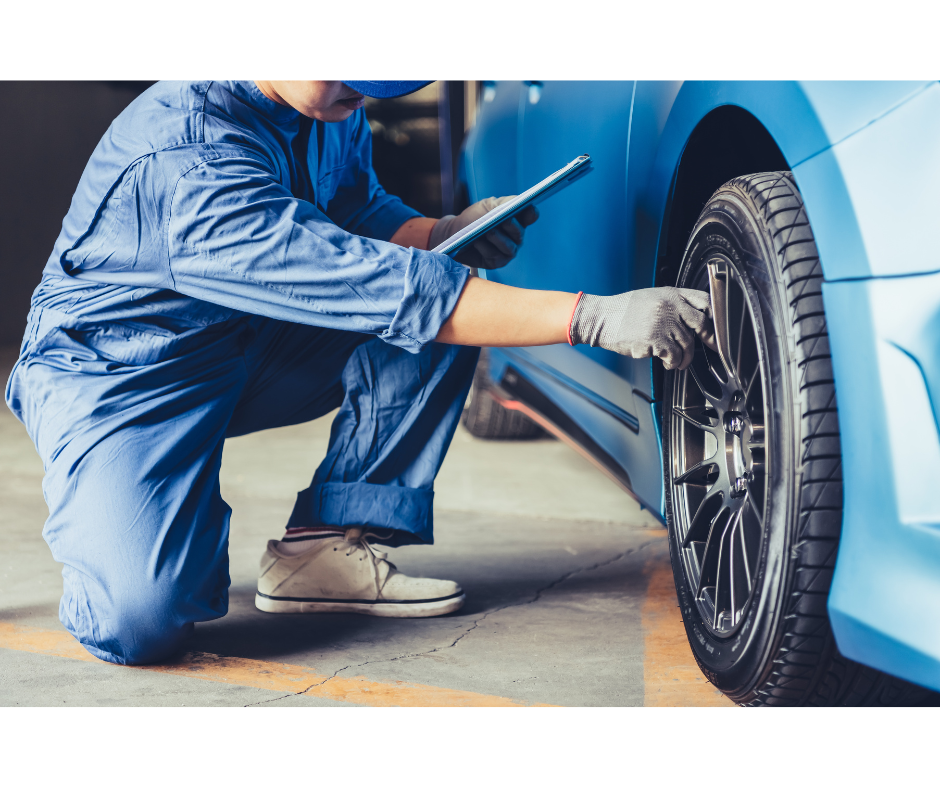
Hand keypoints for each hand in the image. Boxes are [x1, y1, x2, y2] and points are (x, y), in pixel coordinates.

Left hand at [428, 196, 539, 269]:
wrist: (455, 232)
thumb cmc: (474, 218)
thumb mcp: (488, 206)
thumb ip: (504, 203)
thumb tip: (519, 201)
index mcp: (517, 220)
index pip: (530, 215)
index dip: (531, 212)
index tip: (528, 207)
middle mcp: (515, 237)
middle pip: (519, 233)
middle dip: (512, 226)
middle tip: (506, 220)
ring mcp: (506, 251)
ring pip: (508, 247)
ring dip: (498, 239)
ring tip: (488, 232)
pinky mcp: (495, 262)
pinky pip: (493, 256)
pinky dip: (485, 248)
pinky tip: (477, 242)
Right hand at [568, 287, 715, 369]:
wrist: (601, 318)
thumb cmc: (623, 311)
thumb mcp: (651, 298)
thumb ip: (672, 305)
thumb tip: (692, 320)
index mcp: (671, 294)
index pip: (704, 301)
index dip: (715, 315)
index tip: (717, 327)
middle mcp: (670, 306)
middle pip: (701, 324)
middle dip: (709, 339)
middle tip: (711, 347)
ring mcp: (664, 323)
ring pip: (687, 344)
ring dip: (685, 357)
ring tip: (677, 361)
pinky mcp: (656, 340)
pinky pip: (674, 356)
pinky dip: (673, 363)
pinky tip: (667, 363)